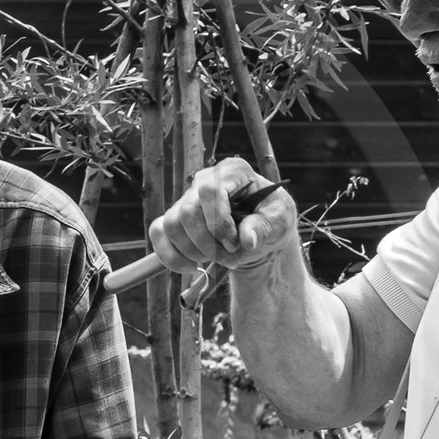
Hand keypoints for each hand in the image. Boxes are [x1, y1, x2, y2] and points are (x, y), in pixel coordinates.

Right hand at [148, 156, 297, 276]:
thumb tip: (247, 238)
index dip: (218, 223)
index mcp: (232, 171)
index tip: (234, 243)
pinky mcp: (174, 218)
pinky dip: (171, 257)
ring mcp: (186, 198)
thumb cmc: (271, 220)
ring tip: (215, 259)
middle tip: (228, 257)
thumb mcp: (280, 222)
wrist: (260, 234)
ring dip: (192, 252)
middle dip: (207, 244)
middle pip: (187, 212)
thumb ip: (265, 228)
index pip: (209, 192)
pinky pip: (158, 234)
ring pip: (171, 225)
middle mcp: (204, 180)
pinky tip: (191, 266)